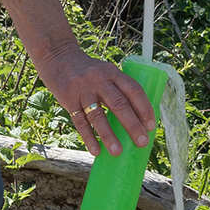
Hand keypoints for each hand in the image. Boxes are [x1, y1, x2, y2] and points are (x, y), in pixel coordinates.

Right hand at [37, 48, 154, 157]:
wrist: (58, 58)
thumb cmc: (88, 71)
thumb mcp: (105, 72)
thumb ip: (117, 90)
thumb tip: (136, 119)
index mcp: (112, 73)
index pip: (133, 90)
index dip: (144, 108)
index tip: (151, 126)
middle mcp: (99, 80)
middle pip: (119, 104)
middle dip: (132, 125)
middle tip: (142, 142)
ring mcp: (83, 91)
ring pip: (98, 115)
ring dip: (109, 136)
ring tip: (117, 152)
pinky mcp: (69, 101)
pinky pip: (80, 122)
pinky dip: (89, 138)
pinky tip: (96, 151)